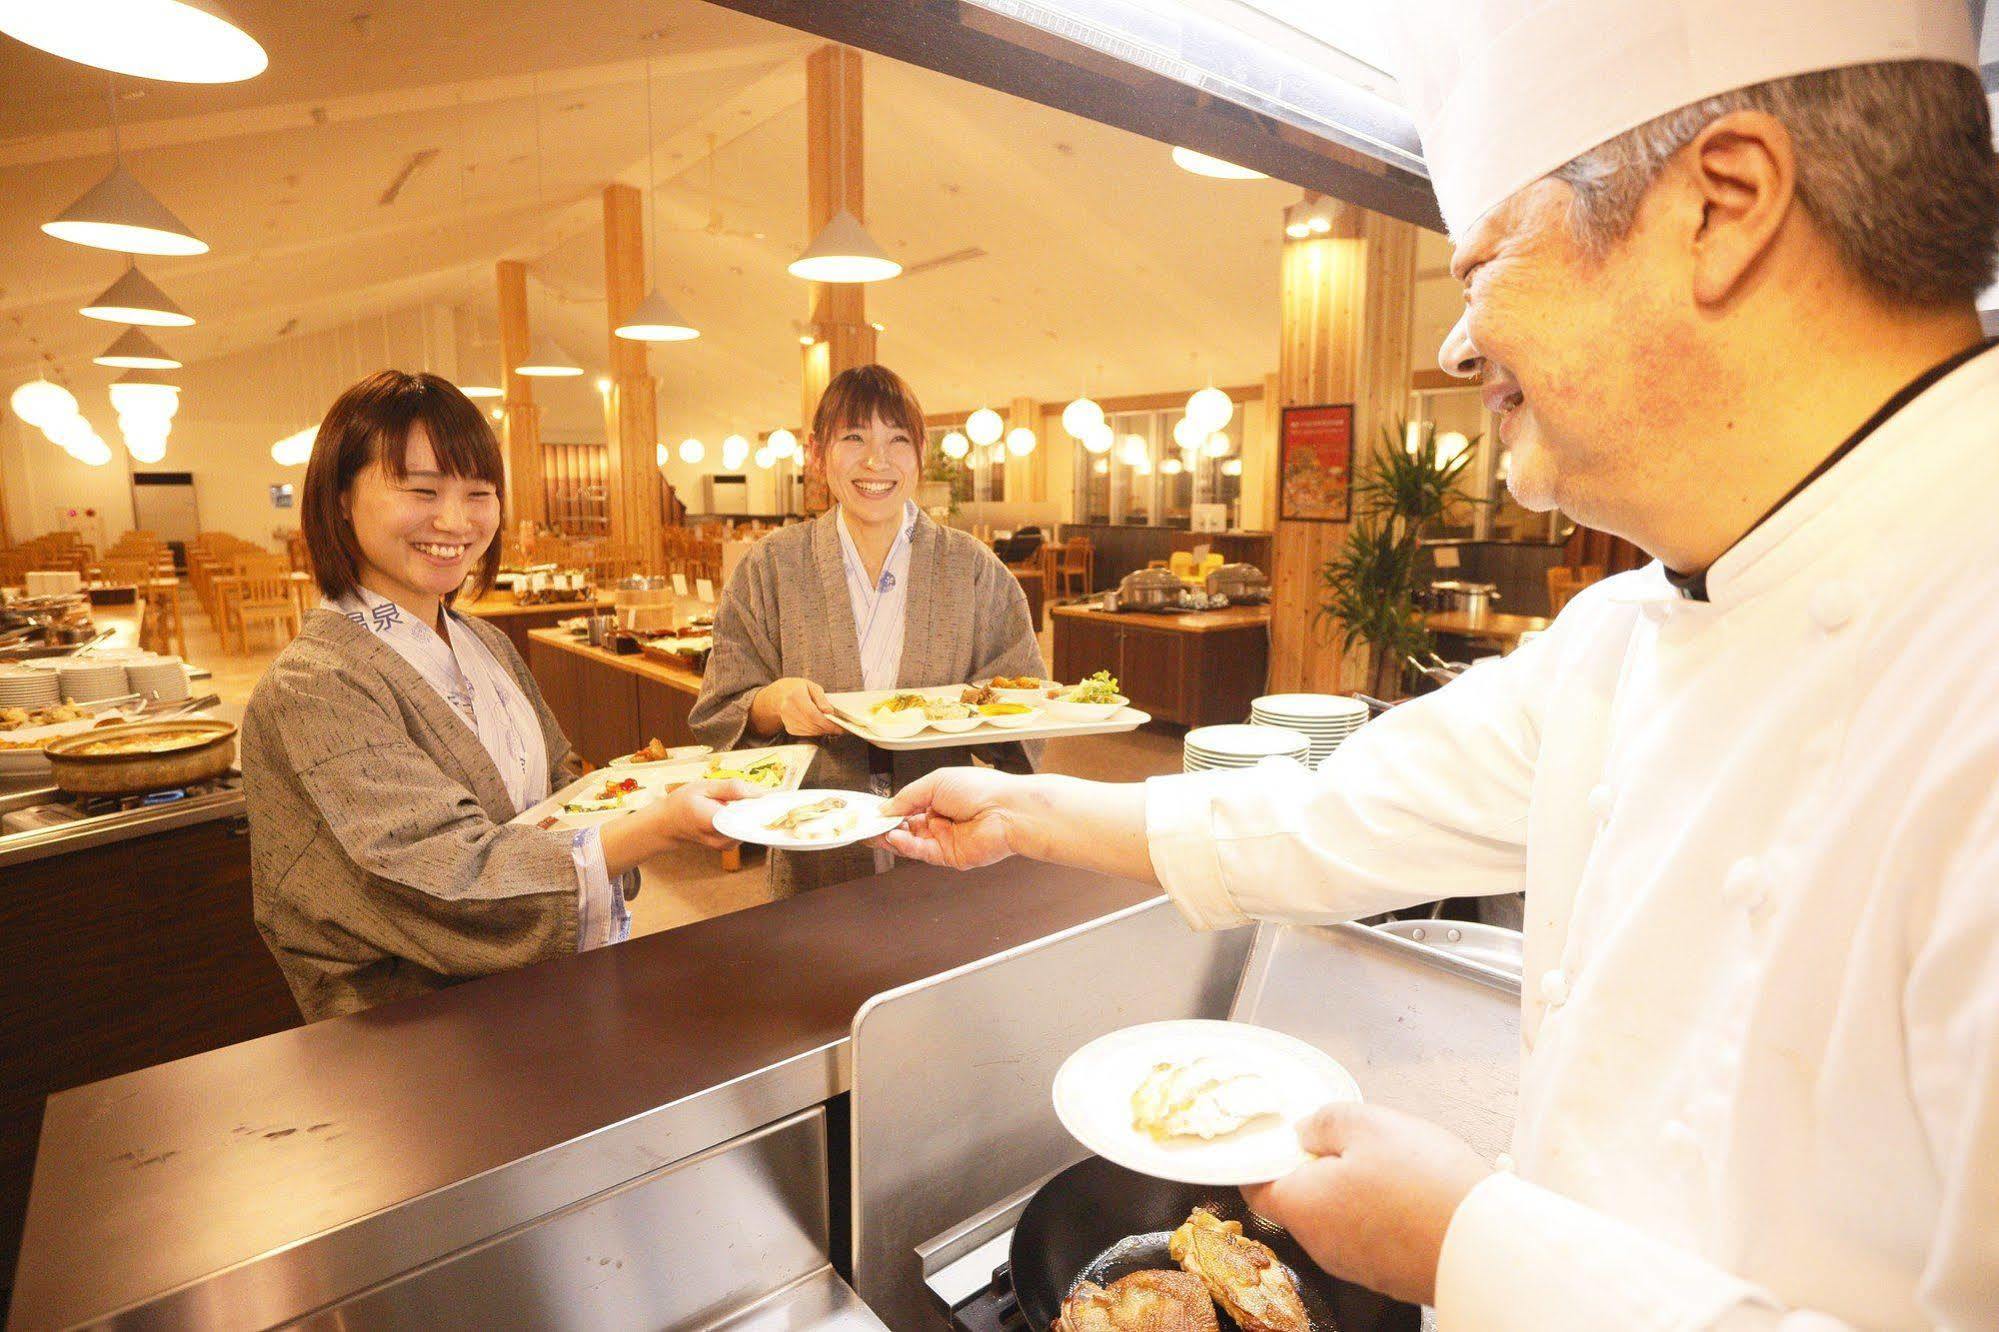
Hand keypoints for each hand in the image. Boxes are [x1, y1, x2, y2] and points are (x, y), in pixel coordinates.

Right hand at [652, 779, 757, 850]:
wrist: (668, 824)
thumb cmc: (683, 803)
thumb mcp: (703, 787)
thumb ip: (731, 789)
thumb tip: (758, 792)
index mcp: (714, 822)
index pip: (749, 817)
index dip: (763, 805)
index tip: (771, 796)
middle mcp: (723, 838)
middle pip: (753, 823)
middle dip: (758, 808)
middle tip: (757, 793)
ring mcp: (726, 845)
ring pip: (750, 827)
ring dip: (750, 813)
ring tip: (739, 801)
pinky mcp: (729, 845)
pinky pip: (744, 830)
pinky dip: (745, 819)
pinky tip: (736, 810)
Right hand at [755, 677, 842, 736]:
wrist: (780, 695)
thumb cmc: (798, 689)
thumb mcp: (812, 687)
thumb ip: (822, 699)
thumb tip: (829, 711)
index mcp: (795, 696)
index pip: (812, 714)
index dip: (826, 722)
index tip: (838, 727)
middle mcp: (788, 709)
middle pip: (812, 724)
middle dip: (827, 727)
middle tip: (838, 727)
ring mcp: (787, 720)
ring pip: (810, 731)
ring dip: (822, 730)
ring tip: (829, 724)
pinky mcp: (789, 728)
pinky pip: (806, 733)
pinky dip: (815, 731)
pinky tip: (817, 724)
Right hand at [879, 767, 1031, 868]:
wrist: (1007, 809)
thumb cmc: (981, 789)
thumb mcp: (935, 782)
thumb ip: (907, 796)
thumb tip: (885, 808)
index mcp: (939, 799)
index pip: (907, 808)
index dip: (888, 811)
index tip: (869, 813)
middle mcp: (941, 820)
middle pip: (906, 828)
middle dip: (885, 827)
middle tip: (865, 826)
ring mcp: (945, 840)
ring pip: (911, 843)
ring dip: (891, 838)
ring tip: (873, 832)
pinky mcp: (950, 857)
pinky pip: (922, 853)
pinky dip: (906, 846)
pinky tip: (894, 837)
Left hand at [1240, 1103, 1490, 1307]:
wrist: (1485, 1247)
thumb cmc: (1424, 1184)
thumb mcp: (1369, 1124)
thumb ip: (1323, 1122)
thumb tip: (1303, 1131)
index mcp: (1301, 1205)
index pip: (1255, 1184)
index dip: (1266, 1154)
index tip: (1284, 1134)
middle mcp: (1319, 1244)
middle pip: (1300, 1198)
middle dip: (1319, 1167)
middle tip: (1354, 1141)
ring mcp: (1353, 1263)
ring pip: (1336, 1216)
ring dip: (1353, 1189)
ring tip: (1392, 1167)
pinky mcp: (1385, 1274)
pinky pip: (1368, 1235)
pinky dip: (1379, 1213)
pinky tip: (1410, 1196)